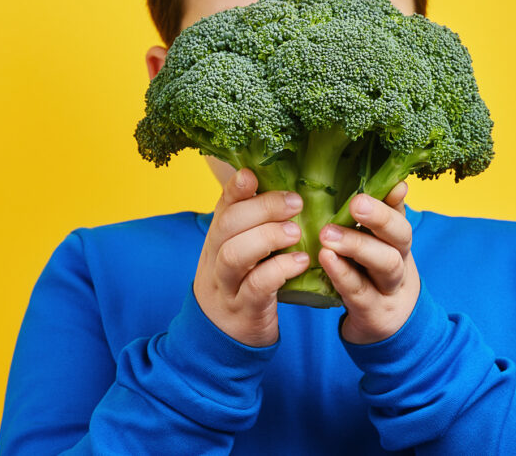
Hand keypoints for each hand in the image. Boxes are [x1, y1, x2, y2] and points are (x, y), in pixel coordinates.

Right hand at [193, 168, 309, 346]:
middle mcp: (215, 260)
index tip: (252, 174)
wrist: (220, 342)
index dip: (235, 189)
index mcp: (217, 241)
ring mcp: (226, 287)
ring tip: (296, 232)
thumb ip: (254, 228)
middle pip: (227, 226)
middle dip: (261, 209)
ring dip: (266, 238)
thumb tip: (288, 194)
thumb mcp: (240, 256)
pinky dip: (278, 271)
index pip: (222, 208)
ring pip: (234, 256)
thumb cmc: (240, 289)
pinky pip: (255, 288)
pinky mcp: (243, 311)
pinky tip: (300, 262)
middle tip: (295, 202)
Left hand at [318, 182, 419, 344]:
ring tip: (328, 234)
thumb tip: (377, 184)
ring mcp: (389, 289)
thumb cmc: (372, 278)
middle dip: (380, 218)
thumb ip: (373, 220)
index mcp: (398, 242)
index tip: (394, 184)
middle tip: (356, 203)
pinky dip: (342, 274)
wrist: (383, 327)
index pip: (401, 214)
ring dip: (358, 245)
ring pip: (385, 264)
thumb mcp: (375, 249)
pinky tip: (326, 259)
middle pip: (401, 237)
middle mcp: (400, 262)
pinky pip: (359, 291)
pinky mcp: (373, 312)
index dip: (396, 199)